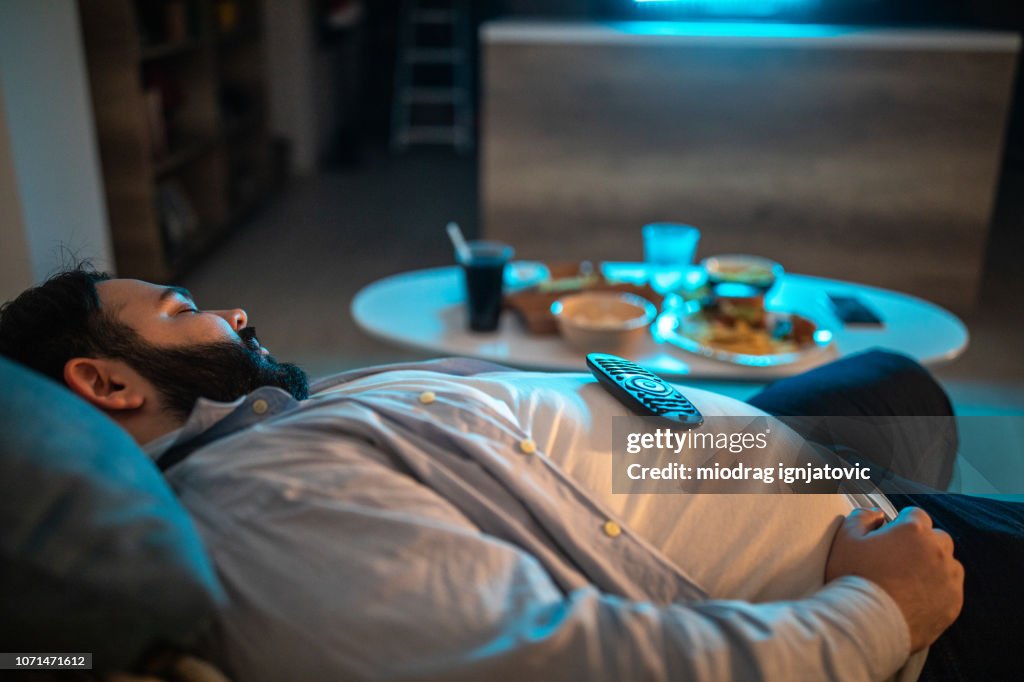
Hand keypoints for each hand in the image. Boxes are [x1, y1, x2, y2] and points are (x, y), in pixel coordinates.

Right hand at [826, 506, 963, 652]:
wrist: (866, 625)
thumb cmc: (854, 578)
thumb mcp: (845, 539)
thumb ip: (861, 517)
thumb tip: (876, 513)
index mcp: (912, 530)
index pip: (915, 514)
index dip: (900, 524)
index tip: (890, 537)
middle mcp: (938, 550)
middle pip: (937, 538)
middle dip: (921, 544)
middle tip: (898, 560)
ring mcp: (949, 578)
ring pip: (948, 564)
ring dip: (933, 567)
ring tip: (908, 582)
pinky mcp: (954, 604)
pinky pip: (951, 591)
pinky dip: (938, 592)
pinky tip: (916, 599)